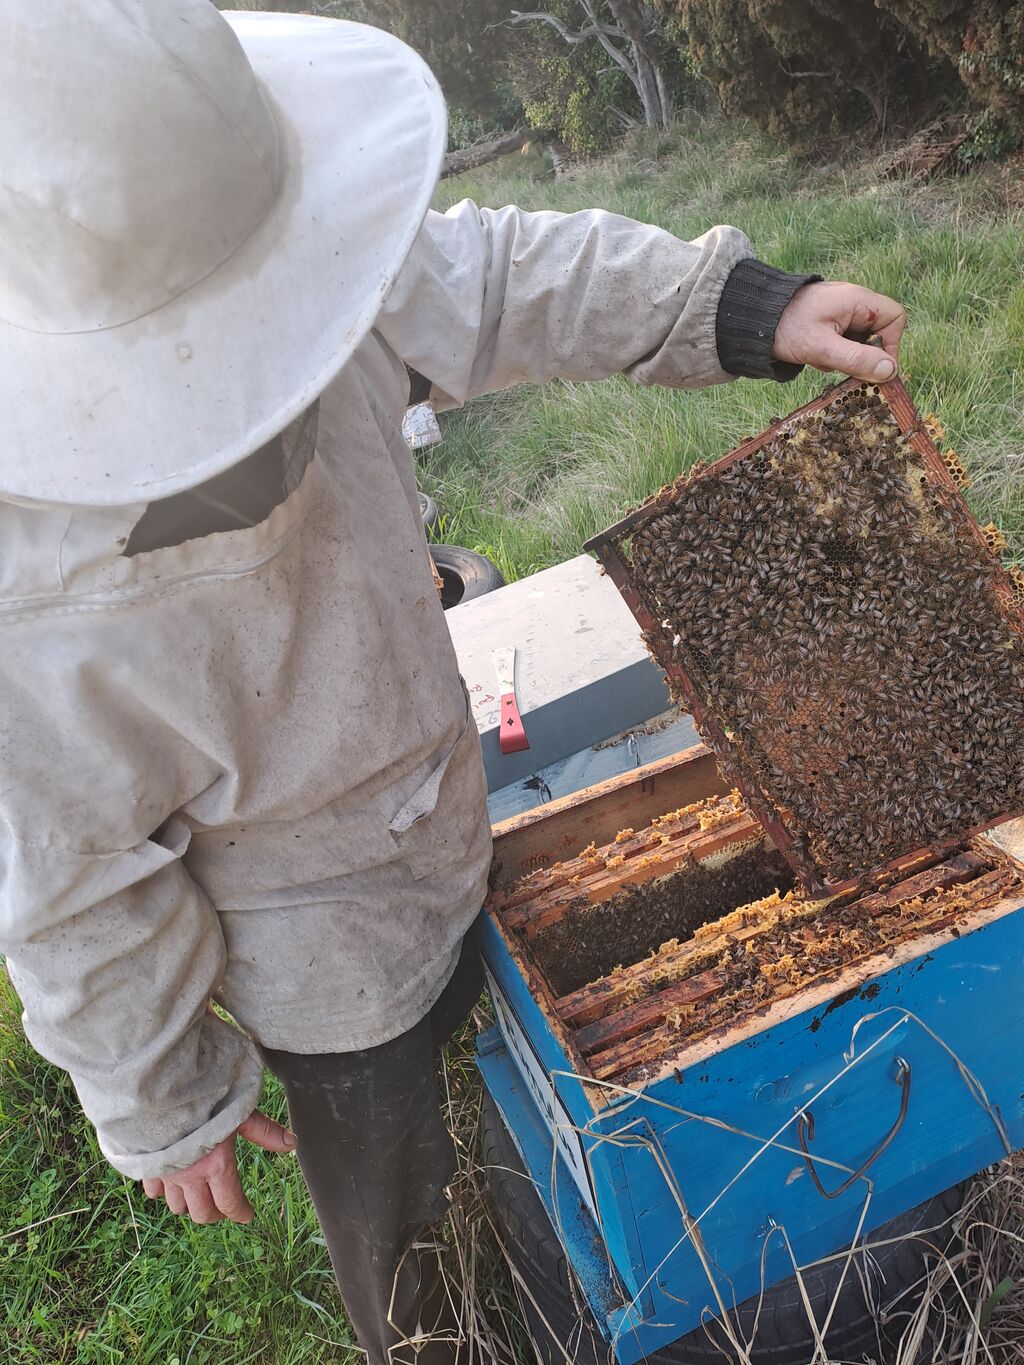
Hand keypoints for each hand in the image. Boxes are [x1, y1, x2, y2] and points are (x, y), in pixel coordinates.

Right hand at [141, 1110, 296, 1224]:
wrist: (160, 1091)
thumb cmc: (204, 1099)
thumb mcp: (239, 1112)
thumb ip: (263, 1131)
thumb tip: (292, 1143)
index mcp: (216, 1166)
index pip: (230, 1203)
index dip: (241, 1213)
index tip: (248, 1215)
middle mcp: (190, 1177)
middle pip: (203, 1213)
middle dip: (216, 1213)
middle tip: (225, 1207)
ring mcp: (166, 1174)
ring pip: (177, 1206)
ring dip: (190, 1205)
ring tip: (199, 1195)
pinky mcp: (147, 1166)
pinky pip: (153, 1192)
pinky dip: (163, 1192)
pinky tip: (170, 1184)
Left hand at [773, 281, 905, 382]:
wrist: (753, 320)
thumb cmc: (786, 328)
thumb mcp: (822, 348)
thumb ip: (856, 359)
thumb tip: (890, 370)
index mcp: (858, 300)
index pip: (895, 317)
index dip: (892, 343)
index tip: (876, 366)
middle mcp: (853, 303)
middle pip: (878, 332)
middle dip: (863, 355)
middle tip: (843, 367)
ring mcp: (841, 313)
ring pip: (859, 341)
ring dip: (846, 357)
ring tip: (822, 360)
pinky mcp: (828, 324)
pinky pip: (843, 343)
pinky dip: (833, 355)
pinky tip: (815, 357)